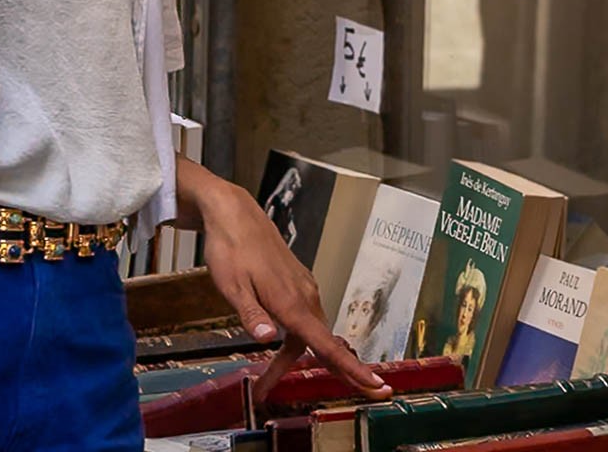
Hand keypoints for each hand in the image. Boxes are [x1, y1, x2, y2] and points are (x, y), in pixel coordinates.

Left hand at [174, 157, 392, 407]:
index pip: (327, 343)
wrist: (234, 213)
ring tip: (268, 378)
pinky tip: (279, 344)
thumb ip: (250, 313)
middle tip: (335, 394)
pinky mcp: (296, 281)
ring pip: (310, 331)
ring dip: (296, 357)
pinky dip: (297, 337)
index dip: (352, 368)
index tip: (377, 386)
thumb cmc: (231, 249)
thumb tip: (267, 340)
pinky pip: (304, 317)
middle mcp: (304, 296)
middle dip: (327, 372)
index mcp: (291, 302)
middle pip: (321, 343)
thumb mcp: (231, 285)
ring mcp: (302, 287)